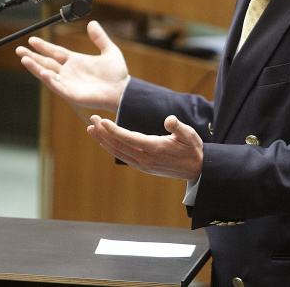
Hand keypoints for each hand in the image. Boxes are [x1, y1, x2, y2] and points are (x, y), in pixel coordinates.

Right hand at [16, 21, 129, 116]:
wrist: (122, 90)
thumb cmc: (117, 74)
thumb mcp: (109, 50)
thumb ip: (100, 37)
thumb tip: (92, 23)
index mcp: (76, 61)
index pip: (55, 52)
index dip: (43, 46)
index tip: (32, 40)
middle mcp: (69, 72)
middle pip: (46, 62)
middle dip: (32, 56)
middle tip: (19, 50)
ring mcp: (69, 83)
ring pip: (47, 73)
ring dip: (35, 67)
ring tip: (24, 59)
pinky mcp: (71, 93)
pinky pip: (56, 86)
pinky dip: (48, 79)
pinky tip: (42, 71)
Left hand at [88, 115, 203, 181]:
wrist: (197, 169)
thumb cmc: (193, 149)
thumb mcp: (190, 135)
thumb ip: (178, 127)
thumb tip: (169, 120)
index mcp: (156, 148)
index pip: (129, 138)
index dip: (114, 130)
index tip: (102, 121)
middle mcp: (147, 159)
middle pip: (119, 145)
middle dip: (103, 132)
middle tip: (92, 120)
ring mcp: (144, 165)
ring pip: (118, 152)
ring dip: (104, 140)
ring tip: (91, 129)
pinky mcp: (144, 167)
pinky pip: (123, 157)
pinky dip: (112, 148)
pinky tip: (105, 142)